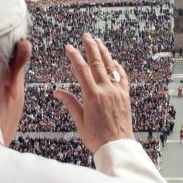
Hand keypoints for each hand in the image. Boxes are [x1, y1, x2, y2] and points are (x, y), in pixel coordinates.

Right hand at [54, 33, 133, 153]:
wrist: (117, 146)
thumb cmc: (97, 137)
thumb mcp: (80, 121)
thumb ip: (70, 103)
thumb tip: (57, 91)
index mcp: (92, 96)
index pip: (82, 70)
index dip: (74, 56)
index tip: (69, 47)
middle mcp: (106, 90)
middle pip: (97, 63)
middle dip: (91, 47)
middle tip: (86, 36)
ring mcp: (117, 92)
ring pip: (111, 67)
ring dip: (104, 52)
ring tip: (98, 41)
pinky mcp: (125, 96)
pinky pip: (123, 77)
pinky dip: (118, 67)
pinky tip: (114, 61)